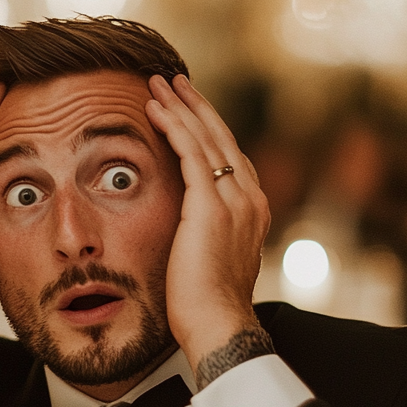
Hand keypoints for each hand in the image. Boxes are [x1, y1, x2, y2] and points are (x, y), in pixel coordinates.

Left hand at [145, 74, 271, 382]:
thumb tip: (189, 230)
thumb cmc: (206, 306)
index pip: (229, 157)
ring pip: (205, 138)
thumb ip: (207, 235)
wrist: (218, 324)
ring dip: (180, 107)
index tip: (188, 109)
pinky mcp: (210, 206)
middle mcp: (249, 198)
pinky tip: (154, 108)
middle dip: (196, 107)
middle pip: (221, 138)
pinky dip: (173, 126)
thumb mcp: (211, 260)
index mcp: (252, 210)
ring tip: (158, 84)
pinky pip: (190, 152)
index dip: (208, 129)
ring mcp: (234, 200)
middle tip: (173, 81)